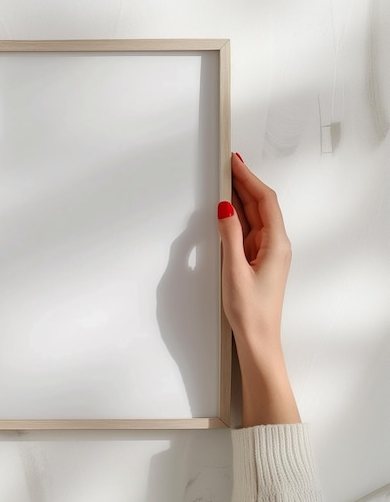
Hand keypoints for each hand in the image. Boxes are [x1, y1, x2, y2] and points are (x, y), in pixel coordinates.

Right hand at [218, 153, 299, 425]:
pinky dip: (239, 215)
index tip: (235, 163)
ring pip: (255, 215)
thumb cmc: (251, 310)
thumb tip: (225, 208)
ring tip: (226, 179)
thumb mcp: (235, 270)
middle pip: (261, 204)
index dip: (250, 178)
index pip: (264, 201)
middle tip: (228, 164)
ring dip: (241, 197)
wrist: (259, 338)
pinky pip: (249, 229)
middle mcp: (275, 244)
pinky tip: (229, 209)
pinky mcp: (258, 259)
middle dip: (245, 182)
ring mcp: (268, 251)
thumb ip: (230, 236)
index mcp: (276, 244)